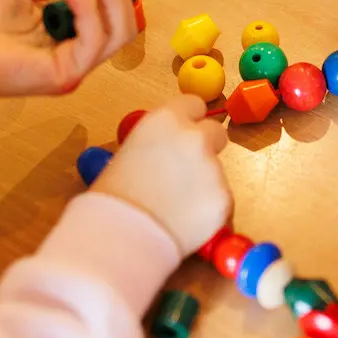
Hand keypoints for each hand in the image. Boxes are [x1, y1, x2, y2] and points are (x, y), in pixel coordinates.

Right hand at [91, 95, 230, 255]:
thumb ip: (157, 142)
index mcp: (166, 119)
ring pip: (216, 171)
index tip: (184, 134)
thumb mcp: (128, 152)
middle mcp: (195, 138)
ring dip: (203, 184)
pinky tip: (184, 221)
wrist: (121, 234)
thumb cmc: (113, 195)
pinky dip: (207, 209)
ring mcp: (214, 168)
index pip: (194, 103)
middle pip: (216, 132)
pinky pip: (220, 199)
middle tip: (186, 172)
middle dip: (206, 148)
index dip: (189, 121)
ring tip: (174, 205)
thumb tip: (170, 148)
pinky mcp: (224, 199)